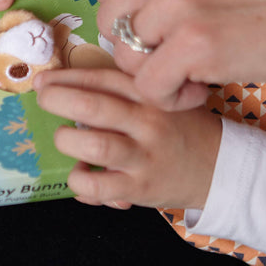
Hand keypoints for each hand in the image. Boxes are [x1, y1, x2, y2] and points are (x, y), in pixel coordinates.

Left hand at [34, 67, 221, 210]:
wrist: (221, 167)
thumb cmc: (182, 128)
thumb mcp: (163, 97)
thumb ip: (124, 91)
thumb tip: (65, 87)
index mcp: (151, 94)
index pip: (104, 77)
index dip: (67, 77)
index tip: (44, 79)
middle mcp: (148, 122)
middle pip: (95, 106)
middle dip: (59, 99)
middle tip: (44, 99)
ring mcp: (144, 156)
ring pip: (95, 145)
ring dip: (68, 140)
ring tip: (65, 139)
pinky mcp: (141, 188)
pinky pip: (99, 186)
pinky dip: (80, 181)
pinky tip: (80, 175)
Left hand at [98, 0, 265, 110]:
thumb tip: (118, 18)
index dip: (135, 20)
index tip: (172, 29)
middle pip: (110, 26)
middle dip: (141, 51)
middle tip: (184, 56)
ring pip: (126, 60)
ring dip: (159, 76)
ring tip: (197, 72)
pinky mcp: (195, 42)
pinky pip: (150, 88)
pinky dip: (173, 98)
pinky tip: (204, 87)